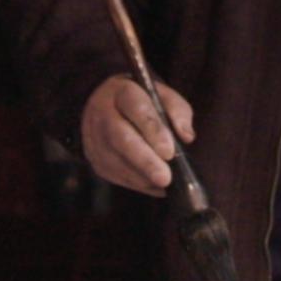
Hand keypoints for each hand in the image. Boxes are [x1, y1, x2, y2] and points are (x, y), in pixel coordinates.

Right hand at [79, 74, 195, 196]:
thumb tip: (186, 137)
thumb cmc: (142, 102)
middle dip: (145, 161)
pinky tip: (153, 187)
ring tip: (163, 184)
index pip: (137, 109)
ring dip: (141, 176)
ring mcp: (94, 138)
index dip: (153, 131)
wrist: (105, 104)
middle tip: (164, 178)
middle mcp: (103, 114)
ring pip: (115, 161)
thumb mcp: (163, 96)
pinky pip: (114, 174)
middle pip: (121, 139)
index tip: (169, 152)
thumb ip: (178, 112)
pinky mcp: (94, 158)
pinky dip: (136, 183)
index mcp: (123, 93)